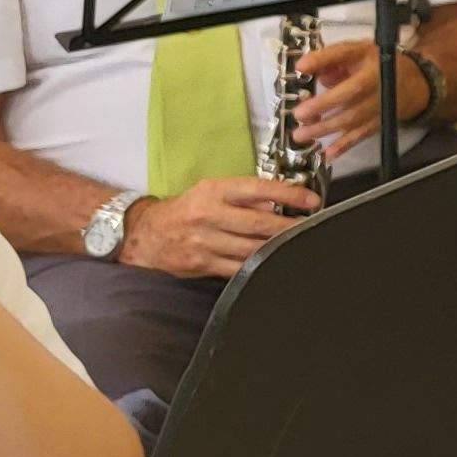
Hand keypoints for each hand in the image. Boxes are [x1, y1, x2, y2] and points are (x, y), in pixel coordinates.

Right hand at [118, 175, 316, 278]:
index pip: (257, 189)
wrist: (145, 235)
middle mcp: (208, 215)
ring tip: (297, 243)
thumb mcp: (210, 192)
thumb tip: (280, 200)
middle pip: (258, 222)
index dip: (288, 193)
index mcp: (213, 192)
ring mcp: (204, 242)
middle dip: (289, 225)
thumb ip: (243, 196)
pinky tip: (274, 262)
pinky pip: (238, 267)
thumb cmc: (185, 210)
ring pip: (251, 247)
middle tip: (310, 225)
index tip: (311, 199)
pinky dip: (259, 265)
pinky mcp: (202, 264)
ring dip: (278, 247)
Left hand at [293, 34, 415, 154]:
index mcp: (369, 57)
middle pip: (352, 92)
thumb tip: (306, 69)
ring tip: (301, 135)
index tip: (302, 67)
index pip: (346, 54)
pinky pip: (362, 134)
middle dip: (324, 104)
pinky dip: (345, 145)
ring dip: (326, 128)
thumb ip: (331, 58)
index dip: (325, 59)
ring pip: (353, 118)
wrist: (411, 82)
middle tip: (300, 113)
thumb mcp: (355, 52)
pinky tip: (328, 153)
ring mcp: (381, 104)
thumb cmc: (373, 64)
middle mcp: (378, 79)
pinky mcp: (381, 122)